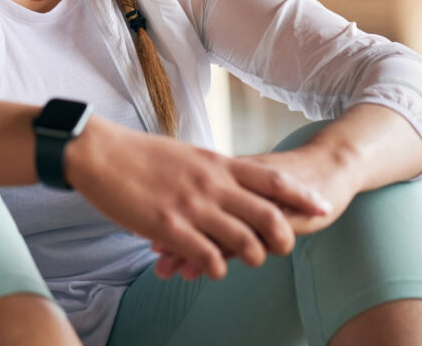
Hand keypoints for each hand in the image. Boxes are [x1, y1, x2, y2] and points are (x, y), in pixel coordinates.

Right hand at [64, 117, 331, 280]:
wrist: (98, 153)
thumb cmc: (138, 153)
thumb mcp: (186, 154)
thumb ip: (212, 170)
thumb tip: (229, 180)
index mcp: (216, 163)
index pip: (273, 180)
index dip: (302, 196)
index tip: (322, 208)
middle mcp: (211, 184)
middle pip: (268, 216)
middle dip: (283, 238)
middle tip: (282, 248)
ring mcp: (192, 207)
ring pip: (244, 243)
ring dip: (250, 257)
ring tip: (244, 260)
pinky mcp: (169, 228)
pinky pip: (209, 258)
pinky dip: (216, 268)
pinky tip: (210, 267)